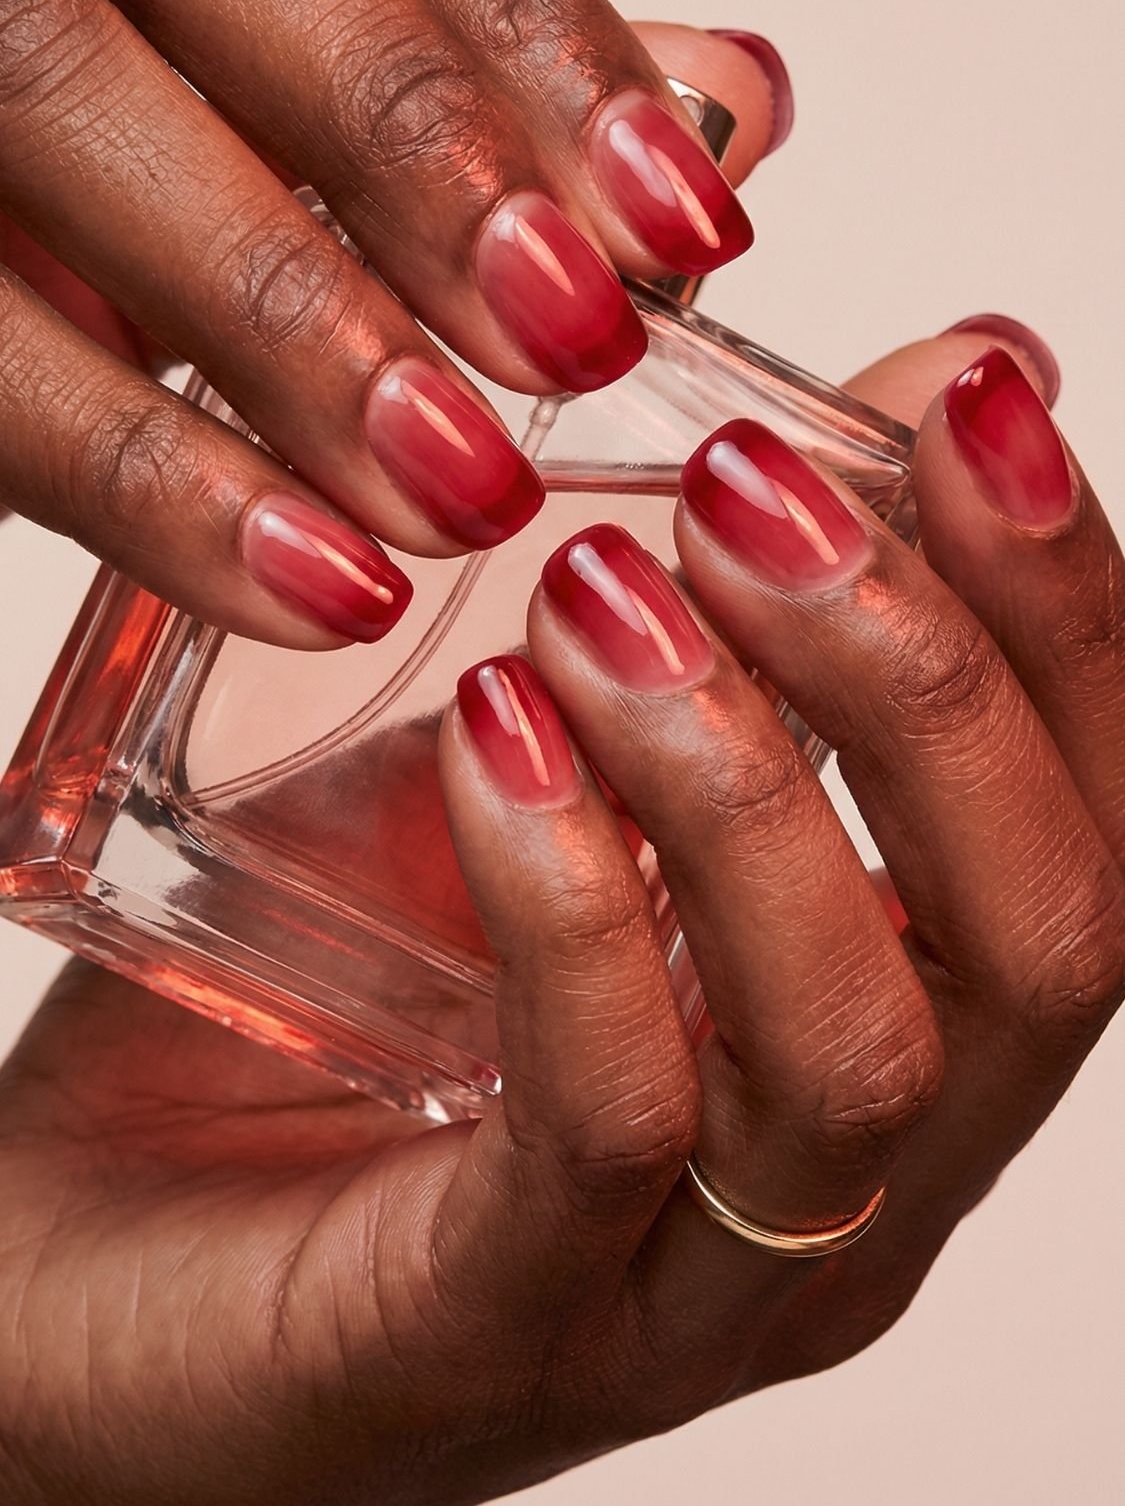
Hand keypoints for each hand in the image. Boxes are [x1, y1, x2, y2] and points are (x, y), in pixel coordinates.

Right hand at [0, 0, 786, 645]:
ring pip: (50, 87)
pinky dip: (147, 476)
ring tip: (461, 486)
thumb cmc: (71, 116)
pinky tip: (307, 573)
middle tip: (569, 338)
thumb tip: (730, 95)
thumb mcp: (245, 67)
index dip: (516, 5)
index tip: (674, 213)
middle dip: (403, 122)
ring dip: (291, 309)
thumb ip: (471, 66)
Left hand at [1, 315, 1120, 1503]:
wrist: (83, 1253)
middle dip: (929, 679)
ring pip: (858, 1045)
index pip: (1086, 822)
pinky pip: (612, 1120)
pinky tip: (499, 735)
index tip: (970, 408)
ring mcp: (691, 1278)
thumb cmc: (314, 1002)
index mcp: (887, 1016)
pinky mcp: (501, 1325)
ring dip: (749, 776)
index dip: (1066, 607)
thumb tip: (924, 368)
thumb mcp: (535, 747)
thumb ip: (716, 587)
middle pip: (1041, 942)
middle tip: (752, 497)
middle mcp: (847, 1173)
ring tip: (601, 596)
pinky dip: (577, 899)